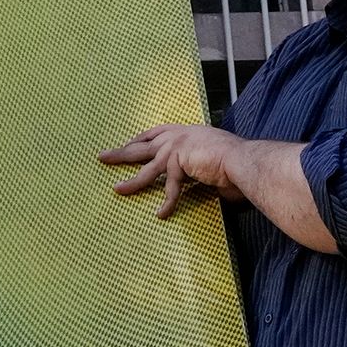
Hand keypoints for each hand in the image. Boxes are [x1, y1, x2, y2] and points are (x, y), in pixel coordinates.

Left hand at [99, 124, 240, 219]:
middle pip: (141, 146)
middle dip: (120, 152)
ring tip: (116, 190)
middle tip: (102, 157)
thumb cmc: (234, 161)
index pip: (155, 132)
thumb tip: (197, 173)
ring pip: (146, 169)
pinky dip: (167, 204)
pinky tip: (161, 214)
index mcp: (185, 131)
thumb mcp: (210, 157)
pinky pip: (169, 189)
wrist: (243, 160)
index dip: (139, 138)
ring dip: (130, 181)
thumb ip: (198, 163)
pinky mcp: (179, 164)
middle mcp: (178, 136)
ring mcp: (176, 149)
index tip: (126, 142)